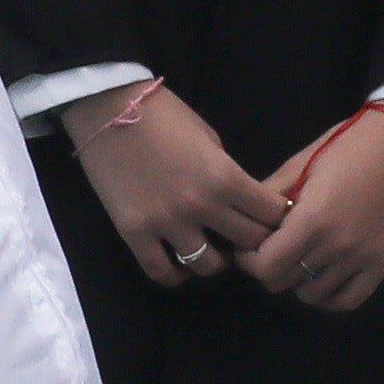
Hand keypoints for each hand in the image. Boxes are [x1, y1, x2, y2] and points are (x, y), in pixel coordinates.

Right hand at [66, 83, 291, 284]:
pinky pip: (161, 272)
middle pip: (248, 243)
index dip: (276, 218)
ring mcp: (166, 223)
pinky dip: (174, 275)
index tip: (271, 219)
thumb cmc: (164, 114)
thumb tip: (239, 201)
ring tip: (211, 251)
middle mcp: (201, 206)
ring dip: (216, 261)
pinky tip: (178, 266)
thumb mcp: (209, 138)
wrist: (108, 109)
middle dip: (254, 242)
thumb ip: (227, 173)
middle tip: (246, 239)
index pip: (271, 215)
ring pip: (207, 266)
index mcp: (225, 177)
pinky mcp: (134, 233)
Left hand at [244, 102, 383, 311]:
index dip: (249, 260)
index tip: (249, 247)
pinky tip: (323, 277)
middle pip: (284, 283)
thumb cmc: (347, 146)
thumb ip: (268, 197)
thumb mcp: (299, 164)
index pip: (266, 266)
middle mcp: (337, 246)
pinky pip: (348, 300)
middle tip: (273, 250)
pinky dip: (329, 296)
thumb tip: (247, 225)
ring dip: (298, 280)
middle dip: (270, 268)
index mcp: (312, 220)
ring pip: (312, 295)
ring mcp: (363, 258)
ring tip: (301, 258)